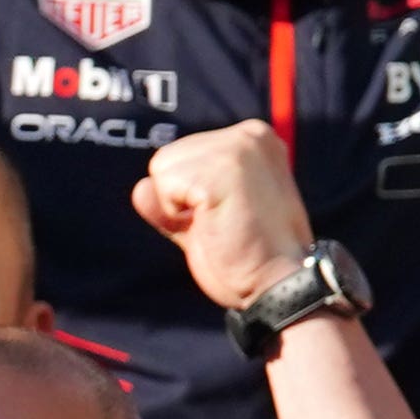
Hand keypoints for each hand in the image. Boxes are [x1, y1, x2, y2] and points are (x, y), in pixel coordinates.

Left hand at [133, 118, 321, 316]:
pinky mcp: (224, 169)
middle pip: (167, 157)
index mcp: (253, 139)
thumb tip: (140, 188)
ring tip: (220, 222)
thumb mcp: (206, 219)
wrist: (279, 284)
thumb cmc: (248, 256)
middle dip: (180, 198)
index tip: (226, 214)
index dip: (187, 195)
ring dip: (178, 206)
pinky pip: (163, 186)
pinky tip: (214, 223)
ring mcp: (238, 148)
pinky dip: (176, 214)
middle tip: (222, 222)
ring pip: (162, 168)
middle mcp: (249, 134)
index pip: (182, 155)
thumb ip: (175, 201)